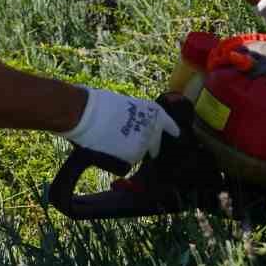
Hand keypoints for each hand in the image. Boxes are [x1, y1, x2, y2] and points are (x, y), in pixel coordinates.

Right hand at [60, 87, 179, 164]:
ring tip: (114, 141)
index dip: (171, 131)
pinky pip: (129, 160)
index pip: (170, 126)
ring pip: (140, 153)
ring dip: (131, 150)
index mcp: (155, 112)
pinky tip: (110, 147)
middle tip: (132, 143)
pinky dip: (122, 157)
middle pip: (156, 145)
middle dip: (148, 147)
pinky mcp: (133, 156)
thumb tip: (134, 127)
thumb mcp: (128, 106)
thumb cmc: (102, 104)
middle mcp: (155, 129)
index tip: (175, 136)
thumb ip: (137, 117)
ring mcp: (145, 143)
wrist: (90, 114)